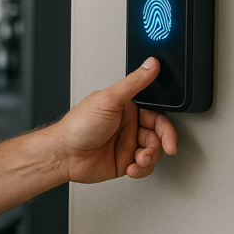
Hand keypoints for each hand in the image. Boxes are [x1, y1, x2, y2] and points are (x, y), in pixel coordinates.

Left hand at [55, 57, 177, 182]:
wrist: (64, 154)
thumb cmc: (78, 125)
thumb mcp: (109, 99)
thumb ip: (134, 82)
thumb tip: (151, 64)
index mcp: (127, 108)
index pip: (156, 115)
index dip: (166, 127)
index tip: (169, 136)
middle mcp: (128, 126)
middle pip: (158, 135)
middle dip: (162, 144)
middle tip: (164, 149)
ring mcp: (126, 144)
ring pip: (153, 152)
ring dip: (150, 158)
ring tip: (138, 160)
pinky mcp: (123, 162)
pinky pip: (143, 168)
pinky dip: (141, 170)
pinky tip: (131, 168)